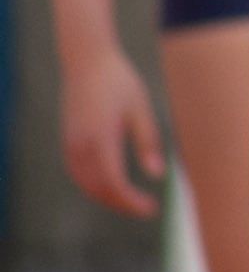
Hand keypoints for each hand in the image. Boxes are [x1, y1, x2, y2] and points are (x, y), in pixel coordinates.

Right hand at [59, 44, 163, 217]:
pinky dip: (94, 186)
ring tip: (133, 201)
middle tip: (147, 209)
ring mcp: (70, 145)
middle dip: (122, 204)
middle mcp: (81, 145)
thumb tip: (157, 174)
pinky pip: (79, 174)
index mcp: (101, 138)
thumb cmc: (120, 82)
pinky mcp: (67, 142)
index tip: (151, 209)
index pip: (114, 183)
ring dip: (108, 197)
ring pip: (86, 185)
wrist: (87, 62)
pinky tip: (112, 187)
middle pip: (99, 189)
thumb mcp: (141, 108)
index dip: (131, 201)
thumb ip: (148, 141)